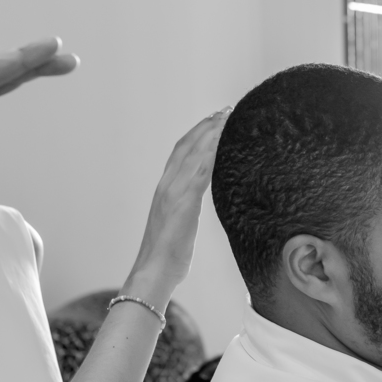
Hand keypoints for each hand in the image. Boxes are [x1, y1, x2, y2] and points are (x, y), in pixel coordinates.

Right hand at [123, 109, 228, 306]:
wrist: (154, 271)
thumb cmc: (167, 256)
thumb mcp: (178, 225)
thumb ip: (185, 210)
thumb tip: (194, 207)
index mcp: (164, 189)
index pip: (180, 152)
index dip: (196, 134)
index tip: (212, 121)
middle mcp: (166, 185)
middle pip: (187, 145)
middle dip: (206, 126)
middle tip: (224, 110)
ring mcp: (173, 192)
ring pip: (193, 153)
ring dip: (211, 133)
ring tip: (227, 117)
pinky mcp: (183, 202)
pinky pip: (200, 171)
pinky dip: (211, 153)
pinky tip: (223, 142)